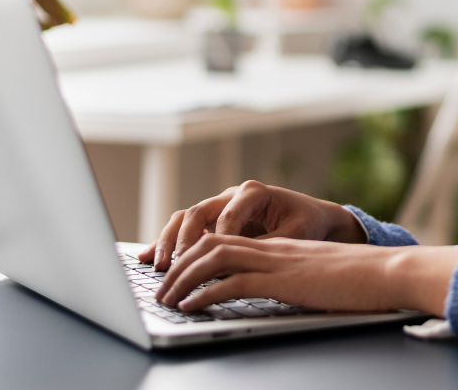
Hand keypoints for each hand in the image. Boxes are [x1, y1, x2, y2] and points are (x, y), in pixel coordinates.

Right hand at [137, 181, 365, 270]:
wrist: (311, 217)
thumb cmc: (305, 223)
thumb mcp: (293, 235)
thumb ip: (266, 245)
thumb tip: (241, 264)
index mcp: (253, 192)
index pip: (229, 215)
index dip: (219, 239)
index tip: (212, 262)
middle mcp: (231, 195)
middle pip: (198, 212)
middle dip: (184, 239)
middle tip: (173, 263)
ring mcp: (219, 207)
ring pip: (185, 219)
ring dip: (169, 241)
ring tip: (158, 265)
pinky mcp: (212, 222)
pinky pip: (184, 229)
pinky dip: (165, 242)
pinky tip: (146, 258)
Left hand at [153, 233, 457, 316]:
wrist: (389, 272)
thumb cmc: (361, 280)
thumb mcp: (317, 277)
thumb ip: (291, 279)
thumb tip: (273, 294)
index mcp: (280, 246)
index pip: (225, 240)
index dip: (195, 254)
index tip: (176, 273)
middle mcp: (273, 248)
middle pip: (211, 243)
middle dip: (179, 265)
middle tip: (160, 288)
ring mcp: (277, 262)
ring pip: (214, 258)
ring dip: (183, 278)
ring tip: (166, 298)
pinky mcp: (284, 280)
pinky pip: (233, 282)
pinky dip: (205, 294)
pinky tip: (190, 307)